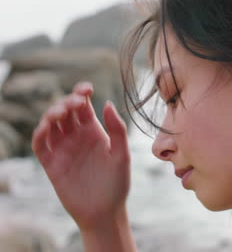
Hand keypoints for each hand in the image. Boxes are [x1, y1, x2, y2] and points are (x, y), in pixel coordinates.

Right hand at [32, 82, 130, 230]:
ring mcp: (63, 149)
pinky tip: (47, 127)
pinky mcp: (51, 164)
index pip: (83, 106)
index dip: (81, 93)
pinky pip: (40, 145)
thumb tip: (106, 103)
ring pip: (50, 124)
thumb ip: (117, 130)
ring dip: (52, 114)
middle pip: (65, 111)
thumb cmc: (117, 183)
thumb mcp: (122, 155)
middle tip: (75, 102)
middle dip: (67, 101)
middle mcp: (76, 137)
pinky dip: (40, 133)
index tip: (87, 88)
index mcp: (94, 131)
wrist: (105, 212)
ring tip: (62, 112)